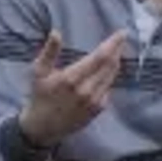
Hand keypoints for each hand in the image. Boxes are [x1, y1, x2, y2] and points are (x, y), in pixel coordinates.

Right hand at [17, 29, 127, 146]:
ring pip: (111, 76)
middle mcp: (86, 90)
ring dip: (116, 62)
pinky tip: (107, 71)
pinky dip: (110, 76)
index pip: (100, 57)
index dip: (113, 43)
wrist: (42, 128)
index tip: (122, 32)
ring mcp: (94, 101)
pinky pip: (109, 88)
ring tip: (116, 51)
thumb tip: (56, 32)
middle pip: (110, 65)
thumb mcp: (38, 72)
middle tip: (121, 39)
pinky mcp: (98, 109)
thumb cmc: (40, 97)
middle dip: (117, 50)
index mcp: (71, 78)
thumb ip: (49, 51)